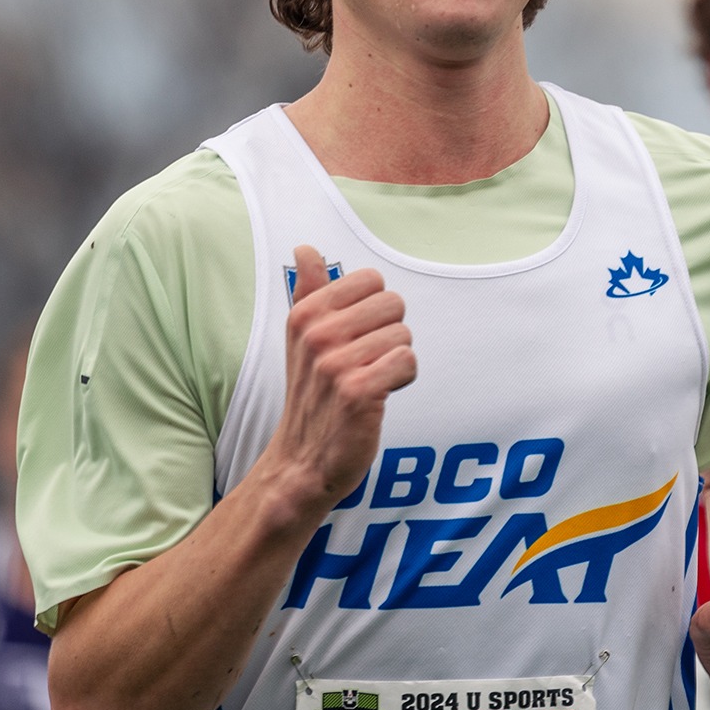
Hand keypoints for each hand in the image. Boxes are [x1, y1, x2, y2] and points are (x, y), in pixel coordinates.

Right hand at [263, 245, 416, 508]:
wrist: (303, 461)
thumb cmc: (313, 393)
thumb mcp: (302, 338)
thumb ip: (308, 290)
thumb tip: (305, 249)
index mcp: (304, 314)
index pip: (371, 280)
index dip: (375, 310)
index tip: (356, 337)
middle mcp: (316, 335)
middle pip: (393, 304)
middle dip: (389, 334)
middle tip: (365, 363)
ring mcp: (334, 364)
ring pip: (403, 335)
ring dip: (395, 361)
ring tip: (369, 382)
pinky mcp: (357, 392)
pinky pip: (407, 362)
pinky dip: (401, 380)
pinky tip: (380, 396)